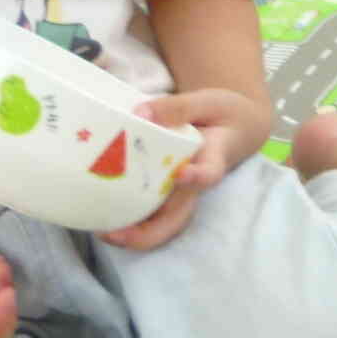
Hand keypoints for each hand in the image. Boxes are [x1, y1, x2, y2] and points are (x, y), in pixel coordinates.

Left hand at [105, 87, 272, 249]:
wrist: (234, 127)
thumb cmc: (221, 113)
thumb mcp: (207, 102)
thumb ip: (177, 107)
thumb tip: (139, 114)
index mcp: (212, 158)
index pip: (209, 173)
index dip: (197, 177)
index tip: (181, 174)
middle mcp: (196, 184)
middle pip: (180, 218)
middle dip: (149, 232)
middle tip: (116, 233)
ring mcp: (181, 193)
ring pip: (163, 225)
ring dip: (135, 235)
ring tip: (103, 233)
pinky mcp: (166, 193)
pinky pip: (150, 215)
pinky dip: (128, 222)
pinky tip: (102, 220)